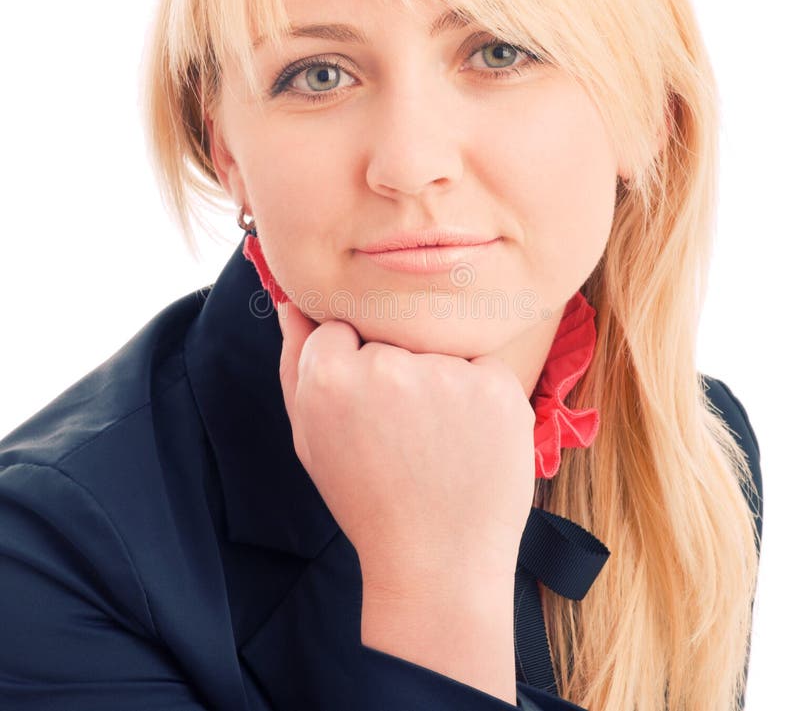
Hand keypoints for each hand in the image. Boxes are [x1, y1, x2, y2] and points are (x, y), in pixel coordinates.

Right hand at [276, 298, 535, 593]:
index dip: (352, 366)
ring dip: (437, 380)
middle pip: (389, 334)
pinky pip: (482, 364)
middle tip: (402, 432)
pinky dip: (478, 393)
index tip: (365, 408)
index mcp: (329, 378)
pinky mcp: (496, 387)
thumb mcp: (310, 438)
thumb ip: (295, 364)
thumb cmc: (368, 499)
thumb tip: (293, 306)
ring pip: (436, 347)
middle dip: (394, 369)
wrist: (438, 561)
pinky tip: (468, 439)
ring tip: (436, 441)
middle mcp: (386, 367)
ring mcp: (445, 375)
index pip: (340, 326)